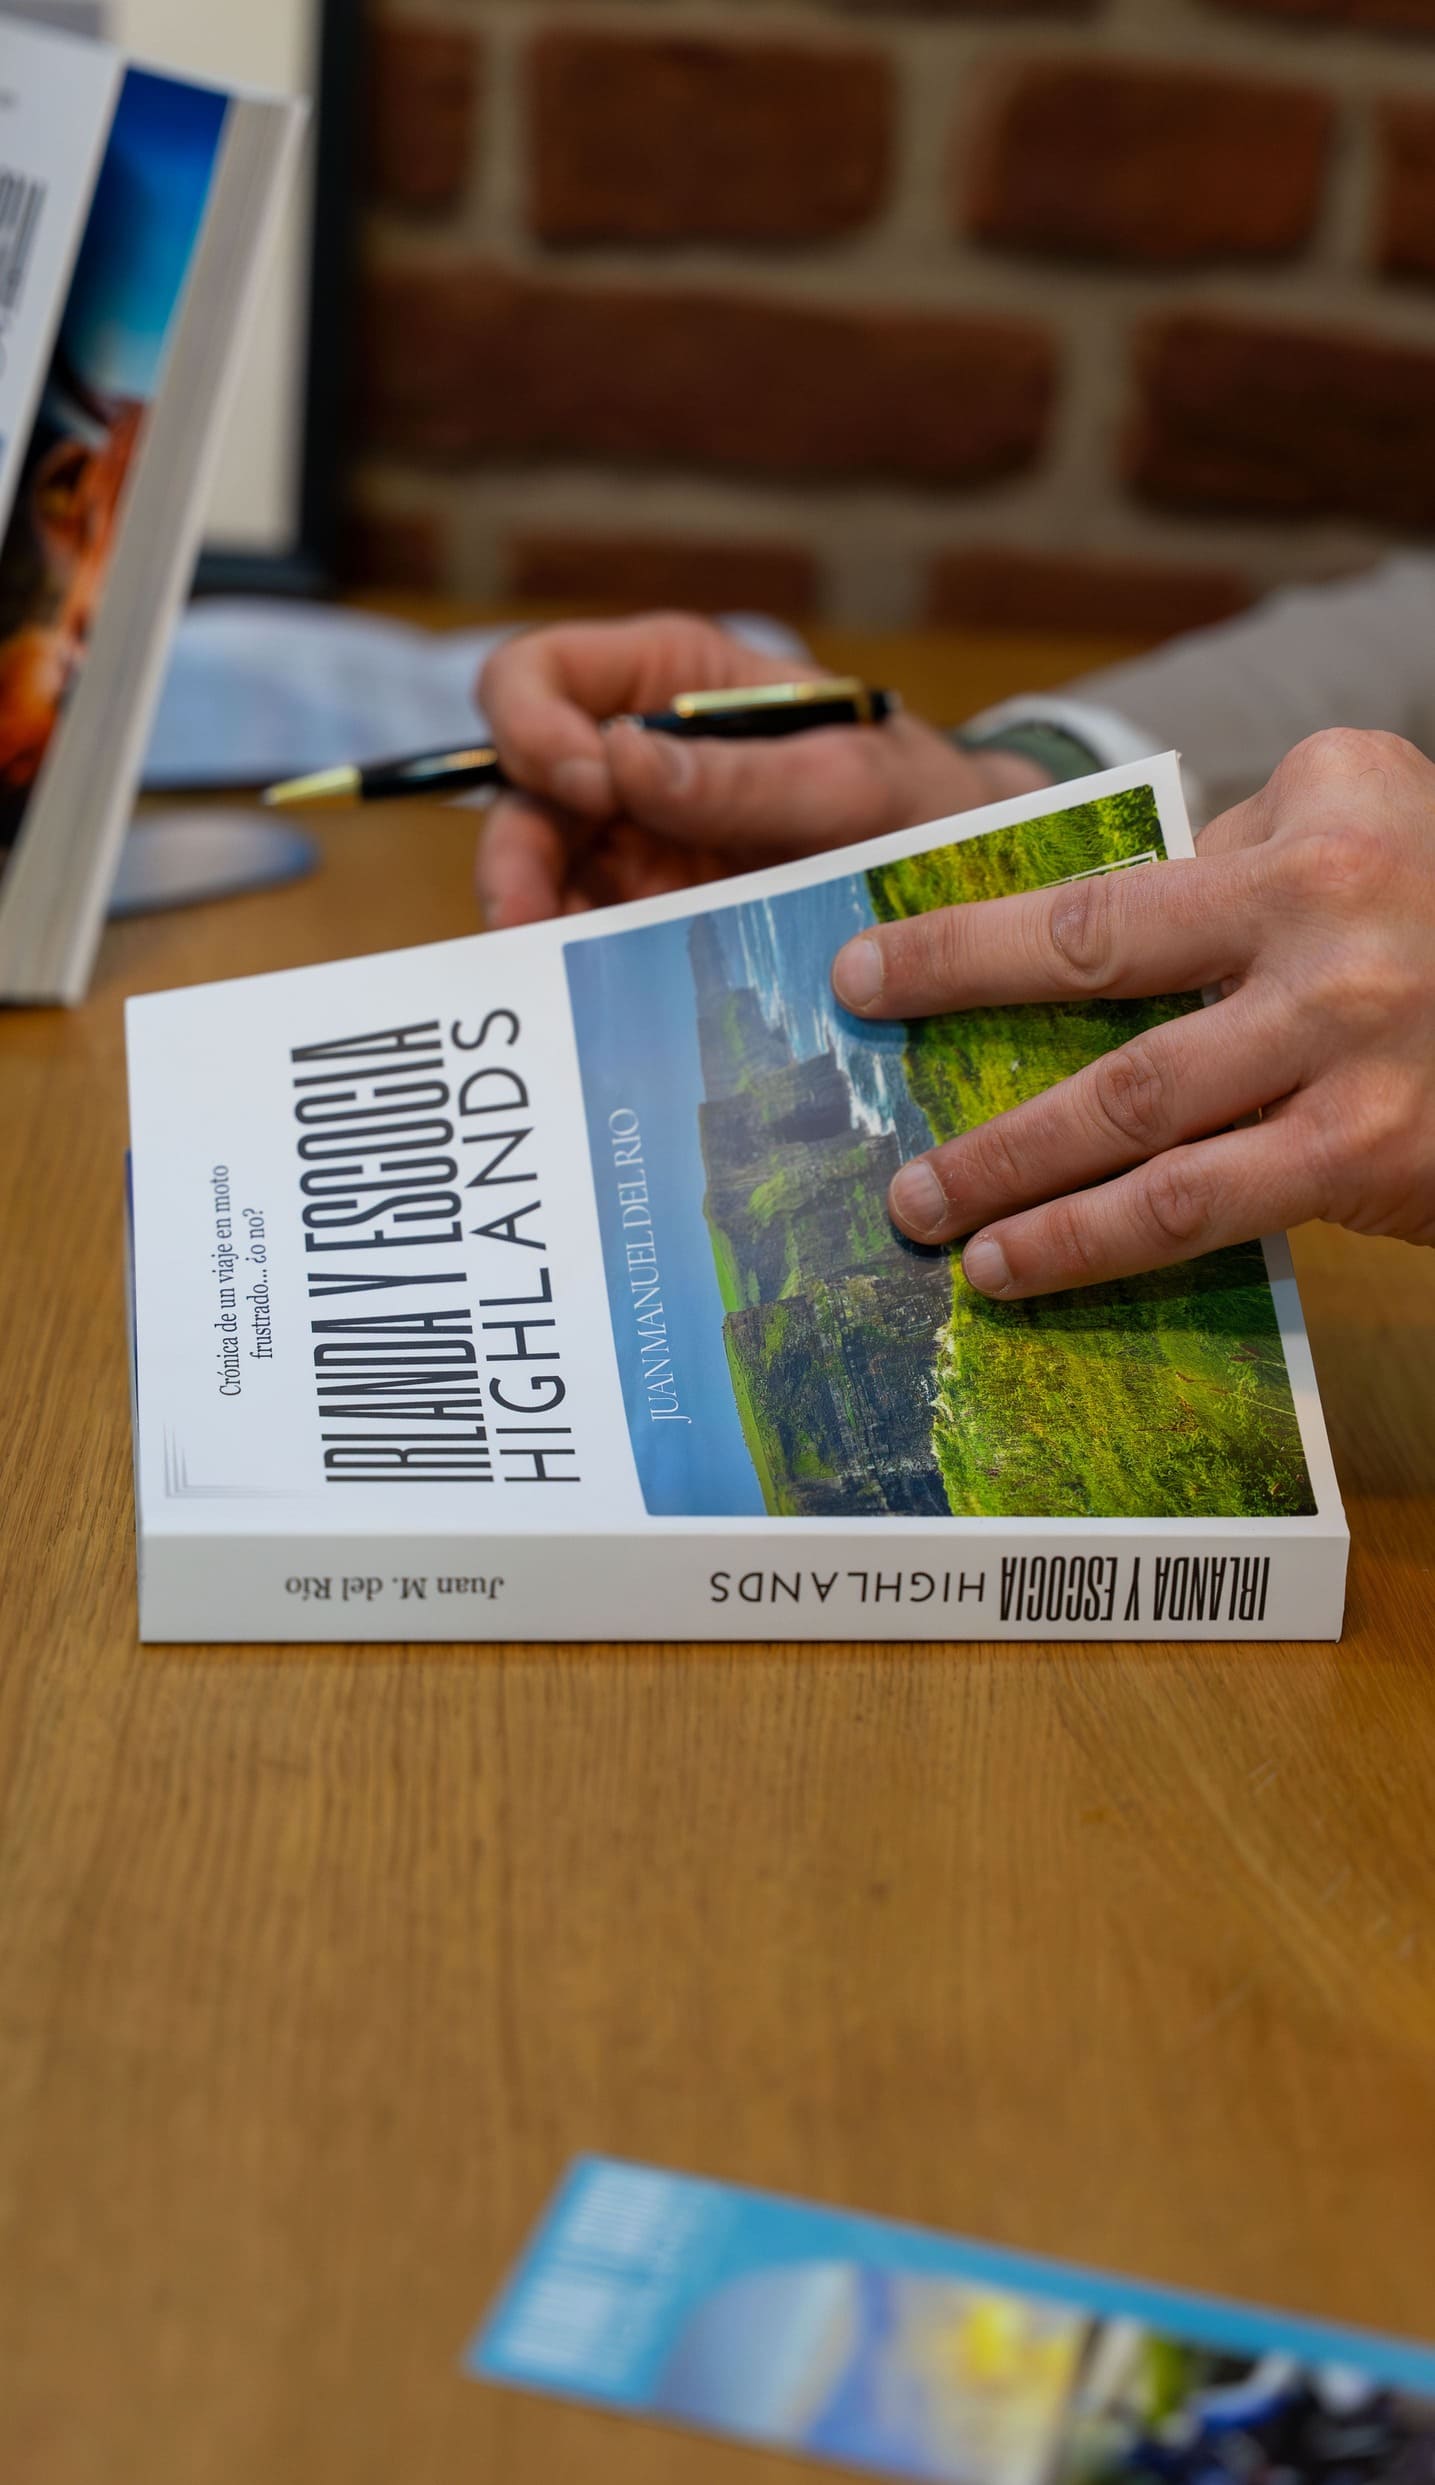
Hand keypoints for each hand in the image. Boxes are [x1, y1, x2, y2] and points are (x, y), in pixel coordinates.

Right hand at [473, 611, 1041, 925]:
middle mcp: (632, 761)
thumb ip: (737, 776)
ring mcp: (638, 845)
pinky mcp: (656, 919)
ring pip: (544, 878)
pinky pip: (594, 941)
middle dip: (516, 856)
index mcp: (664, 683)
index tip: (585, 784)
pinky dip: (582, 972)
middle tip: (526, 919)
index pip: (538, 675)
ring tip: (553, 975)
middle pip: (521, 794)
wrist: (969, 887)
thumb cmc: (916, 798)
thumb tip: (618, 757)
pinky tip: (594, 1007)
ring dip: (538, 927)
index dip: (533, 725)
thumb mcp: (845, 781)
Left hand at [831, 729, 1434, 1295]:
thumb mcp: (1370, 833)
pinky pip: (1198, 1205)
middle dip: (953, 994)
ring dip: (1008, 1162)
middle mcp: (1327, 913)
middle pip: (1096, 962)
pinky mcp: (1366, 1152)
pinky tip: (1017, 1268)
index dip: (965, 930)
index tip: (867, 963)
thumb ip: (1237, 860)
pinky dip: (1092, 1240)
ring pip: (1131, 1105)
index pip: (1104, 882)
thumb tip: (1083, 938)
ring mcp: (1348, 1038)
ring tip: (921, 1206)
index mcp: (1314, 823)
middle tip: (859, 1047)